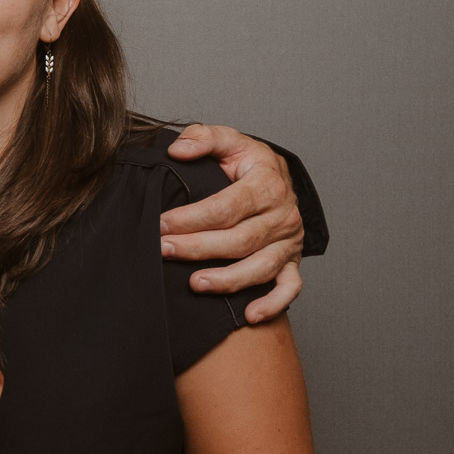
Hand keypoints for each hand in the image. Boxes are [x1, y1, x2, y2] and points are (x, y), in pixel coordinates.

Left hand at [162, 124, 305, 322]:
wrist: (279, 180)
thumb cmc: (247, 164)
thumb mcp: (229, 142)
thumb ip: (203, 138)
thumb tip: (177, 150)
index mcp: (267, 182)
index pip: (227, 205)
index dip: (192, 217)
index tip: (161, 224)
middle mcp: (282, 214)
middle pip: (240, 239)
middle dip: (198, 247)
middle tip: (164, 251)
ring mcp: (289, 241)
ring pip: (260, 266)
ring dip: (228, 279)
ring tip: (195, 284)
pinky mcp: (292, 262)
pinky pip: (289, 288)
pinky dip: (272, 303)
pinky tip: (249, 315)